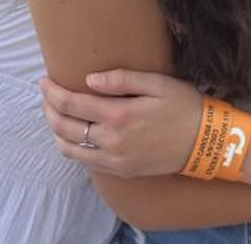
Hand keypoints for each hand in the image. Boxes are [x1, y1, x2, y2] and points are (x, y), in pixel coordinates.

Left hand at [40, 69, 203, 177]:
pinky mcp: (121, 171)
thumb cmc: (184, 106)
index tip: (44, 81)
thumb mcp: (158, 83)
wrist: (206, 143)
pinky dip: (72, 148)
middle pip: (64, 128)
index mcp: (119, 115)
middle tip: (46, 95)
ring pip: (70, 149)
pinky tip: (74, 135)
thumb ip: (122, 79)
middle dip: (49, 109)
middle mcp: (111, 141)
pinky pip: (86, 162)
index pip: (71, 104)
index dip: (52, 92)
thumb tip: (89, 79)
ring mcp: (115, 160)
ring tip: (55, 114)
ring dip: (56, 131)